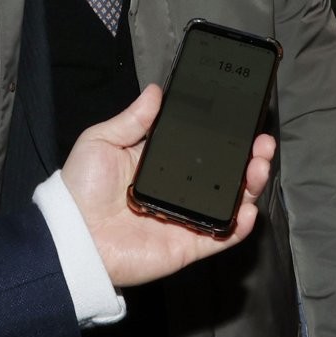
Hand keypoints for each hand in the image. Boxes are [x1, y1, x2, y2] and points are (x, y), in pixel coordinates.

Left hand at [62, 84, 274, 286]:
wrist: (73, 235)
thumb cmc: (81, 188)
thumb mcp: (102, 141)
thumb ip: (133, 119)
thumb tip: (156, 90)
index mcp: (160, 164)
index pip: (202, 148)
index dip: (225, 135)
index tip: (243, 118)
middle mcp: (179, 190)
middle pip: (224, 173)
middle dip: (249, 157)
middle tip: (262, 143)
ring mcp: (187, 218)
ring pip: (230, 201)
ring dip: (251, 184)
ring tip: (260, 166)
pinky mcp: (189, 245)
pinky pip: (223, 236)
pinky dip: (240, 225)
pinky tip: (247, 208)